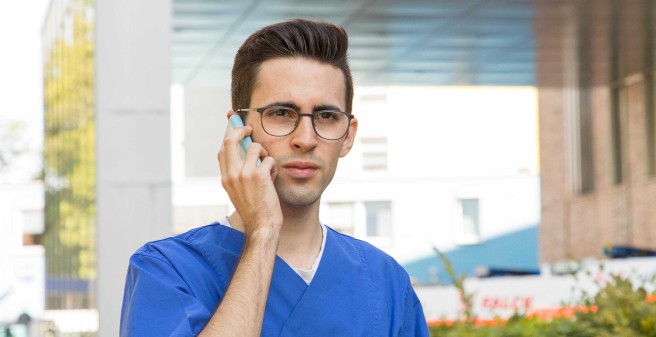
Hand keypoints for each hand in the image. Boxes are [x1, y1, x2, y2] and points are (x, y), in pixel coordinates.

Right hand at [218, 113, 282, 235]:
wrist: (262, 227)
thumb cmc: (255, 210)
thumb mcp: (240, 191)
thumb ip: (240, 174)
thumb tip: (247, 152)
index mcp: (225, 178)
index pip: (222, 149)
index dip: (229, 135)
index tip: (236, 127)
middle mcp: (231, 174)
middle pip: (230, 139)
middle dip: (241, 129)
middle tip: (250, 129)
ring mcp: (243, 174)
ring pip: (255, 146)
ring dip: (265, 153)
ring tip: (268, 168)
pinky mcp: (259, 176)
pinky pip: (269, 159)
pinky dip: (273, 167)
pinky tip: (273, 180)